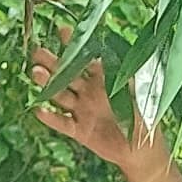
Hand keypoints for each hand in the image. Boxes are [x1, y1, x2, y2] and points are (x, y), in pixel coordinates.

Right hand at [30, 50, 156, 170]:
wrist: (142, 150)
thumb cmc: (146, 118)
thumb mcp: (140, 94)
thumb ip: (128, 78)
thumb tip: (121, 59)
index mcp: (104, 80)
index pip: (86, 58)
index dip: (75, 45)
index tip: (62, 30)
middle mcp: (89, 93)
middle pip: (66, 74)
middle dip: (51, 62)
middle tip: (36, 51)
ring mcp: (82, 111)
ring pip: (60, 94)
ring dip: (47, 84)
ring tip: (35, 72)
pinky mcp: (79, 130)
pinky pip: (61, 123)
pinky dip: (50, 117)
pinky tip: (39, 110)